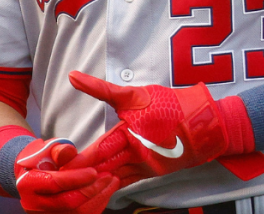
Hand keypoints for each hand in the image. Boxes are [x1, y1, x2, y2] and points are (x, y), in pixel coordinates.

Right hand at [15, 138, 120, 213]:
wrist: (30, 177)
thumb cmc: (39, 160)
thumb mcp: (45, 150)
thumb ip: (58, 151)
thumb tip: (70, 151)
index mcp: (29, 184)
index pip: (55, 183)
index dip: (76, 178)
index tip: (94, 171)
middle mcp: (35, 205)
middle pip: (68, 202)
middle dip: (92, 189)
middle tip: (109, 176)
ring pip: (78, 212)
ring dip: (99, 198)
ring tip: (112, 182)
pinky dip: (97, 205)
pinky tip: (106, 192)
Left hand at [62, 71, 227, 185]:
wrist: (205, 124)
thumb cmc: (170, 106)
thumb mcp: (134, 94)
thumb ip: (101, 88)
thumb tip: (73, 76)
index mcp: (129, 137)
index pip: (96, 152)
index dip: (77, 161)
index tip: (58, 166)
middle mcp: (136, 157)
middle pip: (101, 169)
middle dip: (81, 174)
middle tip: (60, 179)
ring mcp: (144, 169)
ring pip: (112, 179)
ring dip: (94, 182)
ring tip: (73, 186)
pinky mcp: (151, 173)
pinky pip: (125, 182)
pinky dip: (110, 185)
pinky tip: (97, 188)